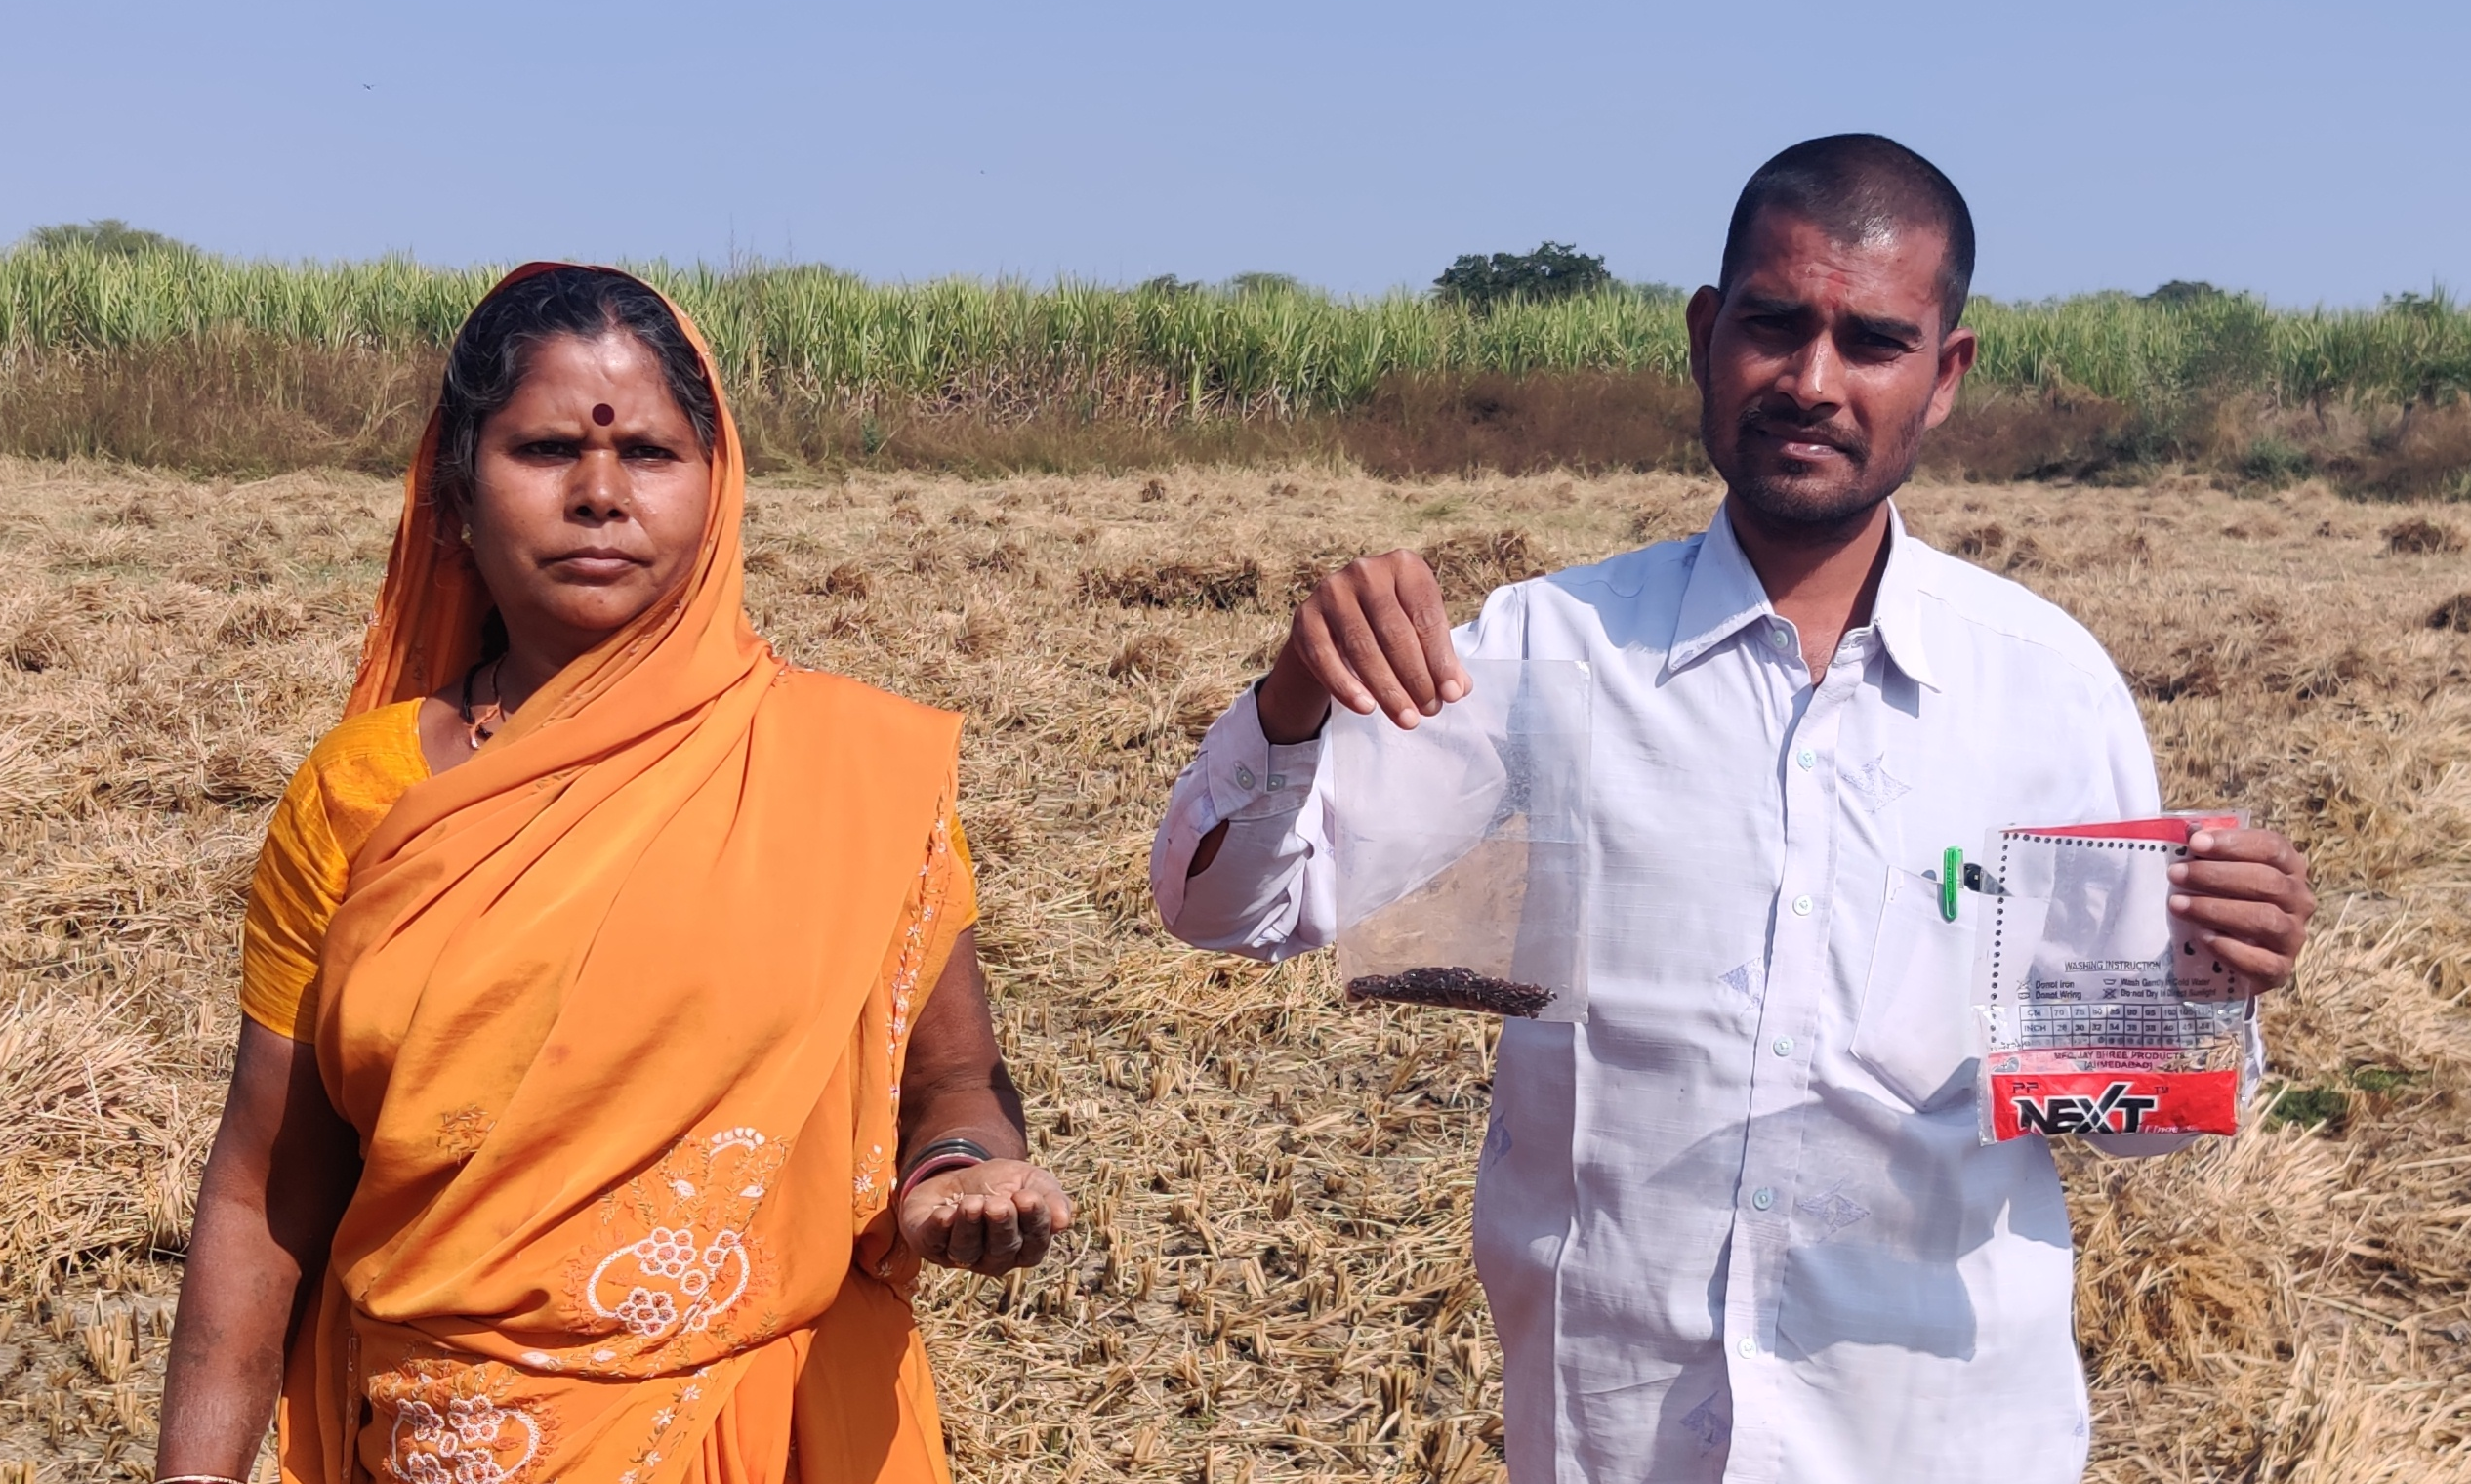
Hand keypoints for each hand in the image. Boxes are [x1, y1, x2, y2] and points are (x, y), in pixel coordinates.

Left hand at [897, 1158, 1071, 1275]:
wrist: (958, 1173)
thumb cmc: (1001, 1184)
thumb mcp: (1031, 1181)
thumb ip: (1051, 1197)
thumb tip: (1063, 1222)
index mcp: (1025, 1246)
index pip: (1035, 1242)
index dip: (1033, 1222)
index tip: (1029, 1197)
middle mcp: (995, 1258)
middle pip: (1002, 1250)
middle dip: (1001, 1225)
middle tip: (998, 1203)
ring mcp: (962, 1256)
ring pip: (967, 1250)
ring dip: (970, 1227)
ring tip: (972, 1203)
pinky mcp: (930, 1245)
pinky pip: (935, 1243)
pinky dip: (940, 1228)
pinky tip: (945, 1214)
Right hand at [1257, 550, 1470, 743]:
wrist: (1336, 622)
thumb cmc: (1390, 626)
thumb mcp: (1419, 632)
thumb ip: (1441, 658)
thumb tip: (1458, 689)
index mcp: (1404, 565)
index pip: (1426, 616)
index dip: (1441, 659)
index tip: (1452, 695)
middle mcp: (1366, 571)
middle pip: (1395, 633)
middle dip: (1415, 678)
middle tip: (1429, 711)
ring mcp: (1331, 591)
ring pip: (1362, 648)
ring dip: (1387, 689)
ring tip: (1406, 718)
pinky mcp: (1305, 617)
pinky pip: (1326, 658)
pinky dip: (1347, 687)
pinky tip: (1367, 708)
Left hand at [2167, 828, 2315, 994]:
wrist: (2236, 957)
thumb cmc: (2226, 902)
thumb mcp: (2219, 872)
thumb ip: (2209, 852)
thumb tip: (2191, 830)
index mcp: (2289, 868)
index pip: (2272, 847)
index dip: (2234, 843)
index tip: (2195, 843)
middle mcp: (2299, 900)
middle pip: (2267, 881)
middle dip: (2216, 876)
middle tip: (2176, 874)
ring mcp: (2293, 936)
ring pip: (2264, 919)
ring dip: (2216, 909)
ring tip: (2178, 904)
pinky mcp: (2281, 969)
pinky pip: (2261, 961)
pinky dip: (2229, 948)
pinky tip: (2203, 937)